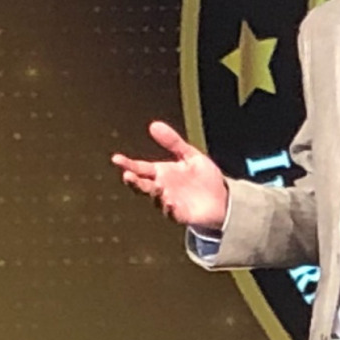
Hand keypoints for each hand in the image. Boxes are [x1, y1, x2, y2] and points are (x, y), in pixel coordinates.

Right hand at [111, 120, 229, 228]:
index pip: (140, 168)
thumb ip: (173, 142)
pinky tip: (169, 200)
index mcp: (161, 172)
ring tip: (155, 185)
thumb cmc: (204, 178)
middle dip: (134, 181)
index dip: (128, 164)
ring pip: (154, 198)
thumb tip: (154, 125)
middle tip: (127, 175)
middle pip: (142, 185)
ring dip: (152, 192)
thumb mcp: (190, 156)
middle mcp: (161, 187)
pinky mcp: (179, 214)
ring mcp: (168, 202)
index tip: (117, 159)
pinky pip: (170, 212)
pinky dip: (168, 207)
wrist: (223, 199)